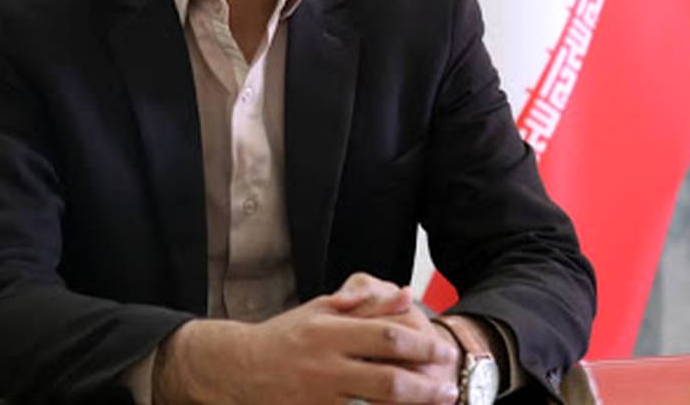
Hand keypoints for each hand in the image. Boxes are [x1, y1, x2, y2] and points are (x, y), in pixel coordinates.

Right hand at [151, 286, 458, 403]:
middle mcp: (325, 364)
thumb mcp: (322, 310)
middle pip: (387, 379)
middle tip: (449, 386)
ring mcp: (319, 395)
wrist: (240, 368)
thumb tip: (406, 295)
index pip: (386, 338)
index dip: (421, 346)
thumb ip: (366, 305)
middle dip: (424, 385)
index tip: (443, 351)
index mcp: (329, 331)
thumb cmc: (287, 335)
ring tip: (434, 402)